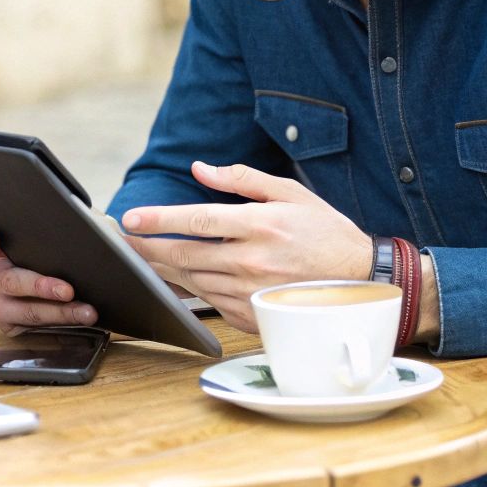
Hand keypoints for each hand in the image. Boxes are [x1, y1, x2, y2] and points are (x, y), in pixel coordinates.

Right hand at [0, 228, 97, 334]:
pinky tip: (81, 320)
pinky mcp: (10, 326)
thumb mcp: (63, 236)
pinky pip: (34, 327)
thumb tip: (97, 224)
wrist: (69, 284)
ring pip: (25, 311)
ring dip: (59, 312)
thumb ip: (70, 226)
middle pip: (9, 281)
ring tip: (87, 311)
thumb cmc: (61, 252)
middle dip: (41, 285)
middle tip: (68, 289)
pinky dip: (62, 324)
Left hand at [121, 161, 372, 332]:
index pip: (197, 221)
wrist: (362, 281)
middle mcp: (252, 262)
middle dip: (147, 248)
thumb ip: (242, 179)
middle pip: (184, 255)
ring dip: (164, 270)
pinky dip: (190, 290)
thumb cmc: (325, 233)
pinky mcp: (252, 317)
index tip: (130, 219)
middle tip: (123, 241)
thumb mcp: (291, 193)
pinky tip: (178, 279)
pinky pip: (209, 303)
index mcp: (260, 226)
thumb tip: (200, 169)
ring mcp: (251, 293)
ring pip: (192, 282)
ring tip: (143, 257)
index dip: (159, 219)